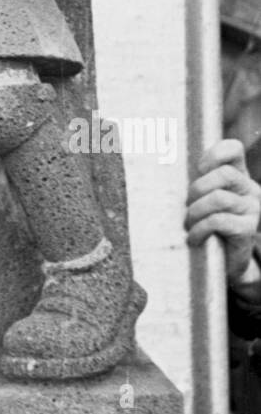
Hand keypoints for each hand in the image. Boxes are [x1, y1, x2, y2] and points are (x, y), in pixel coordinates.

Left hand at [185, 139, 260, 284]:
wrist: (226, 264)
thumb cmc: (207, 226)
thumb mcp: (202, 198)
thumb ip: (196, 181)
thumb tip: (162, 163)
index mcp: (239, 176)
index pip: (234, 149)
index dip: (213, 154)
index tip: (198, 170)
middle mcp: (250, 190)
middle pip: (225, 174)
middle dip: (198, 189)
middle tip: (187, 205)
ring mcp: (252, 210)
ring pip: (220, 198)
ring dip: (196, 211)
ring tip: (189, 224)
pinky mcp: (247, 231)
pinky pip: (219, 221)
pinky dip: (200, 229)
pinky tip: (194, 238)